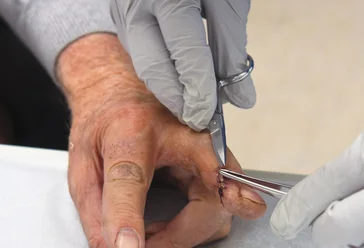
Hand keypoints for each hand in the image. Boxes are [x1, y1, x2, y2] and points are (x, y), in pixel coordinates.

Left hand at [57, 34, 265, 247]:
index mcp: (132, 129)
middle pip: (203, 204)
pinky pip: (220, 213)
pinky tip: (168, 227)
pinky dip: (194, 230)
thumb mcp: (84, 165)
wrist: (131, 91)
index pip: (131, 178)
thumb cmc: (107, 124)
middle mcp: (187, 134)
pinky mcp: (224, 167)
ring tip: (149, 236)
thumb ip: (97, 216)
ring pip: (219, 214)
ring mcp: (213, 150)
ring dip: (183, 238)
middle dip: (174, 240)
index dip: (128, 217)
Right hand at [110, 0, 254, 130]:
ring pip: (144, 64)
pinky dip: (162, 72)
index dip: (200, 93)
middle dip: (178, 102)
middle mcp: (137, 5)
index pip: (186, 56)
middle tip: (200, 119)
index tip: (211, 117)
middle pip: (153, 69)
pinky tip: (181, 80)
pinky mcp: (122, 16)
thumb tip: (240, 98)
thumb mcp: (227, 0)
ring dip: (170, 90)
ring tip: (196, 101)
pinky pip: (141, 53)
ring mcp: (124, 10)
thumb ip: (232, 50)